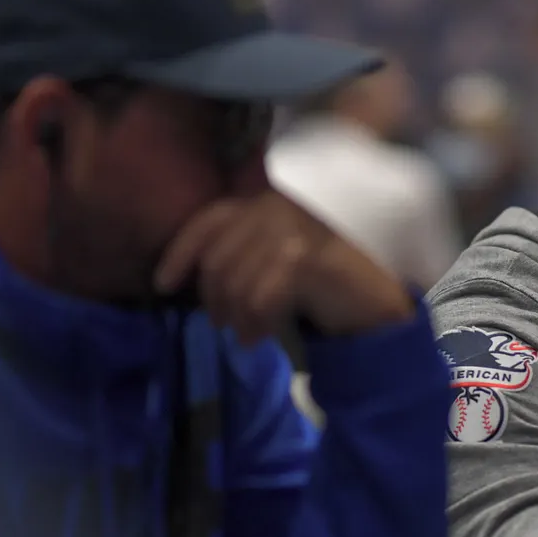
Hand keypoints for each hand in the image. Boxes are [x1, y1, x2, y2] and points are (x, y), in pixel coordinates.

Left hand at [155, 189, 411, 342]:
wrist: (374, 303)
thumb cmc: (321, 285)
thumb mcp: (274, 261)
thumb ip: (240, 253)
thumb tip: (190, 276)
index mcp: (266, 201)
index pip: (209, 220)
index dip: (180, 252)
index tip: (163, 285)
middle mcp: (278, 206)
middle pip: (217, 258)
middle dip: (213, 299)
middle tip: (222, 326)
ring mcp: (295, 229)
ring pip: (236, 282)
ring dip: (237, 318)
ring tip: (247, 335)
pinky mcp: (309, 258)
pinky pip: (260, 298)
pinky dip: (256, 323)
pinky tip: (261, 335)